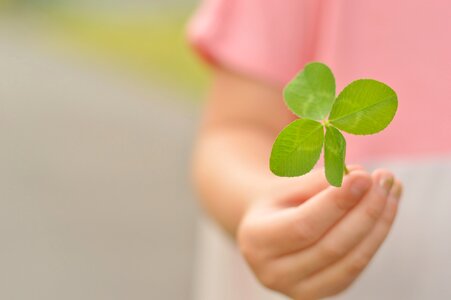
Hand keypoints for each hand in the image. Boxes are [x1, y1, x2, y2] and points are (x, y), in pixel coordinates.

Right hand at [237, 167, 402, 299]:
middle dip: (365, 210)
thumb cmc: (278, 202)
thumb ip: (320, 181)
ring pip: (351, 259)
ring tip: (391, 189)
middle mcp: (273, 272)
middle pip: (332, 246)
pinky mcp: (323, 292)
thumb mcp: (287, 185)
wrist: (268, 231)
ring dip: (379, 222)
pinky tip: (386, 208)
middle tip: (384, 178)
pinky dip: (376, 236)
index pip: (304, 225)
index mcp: (257, 240)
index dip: (337, 203)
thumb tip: (360, 177)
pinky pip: (357, 266)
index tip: (364, 176)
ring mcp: (299, 290)